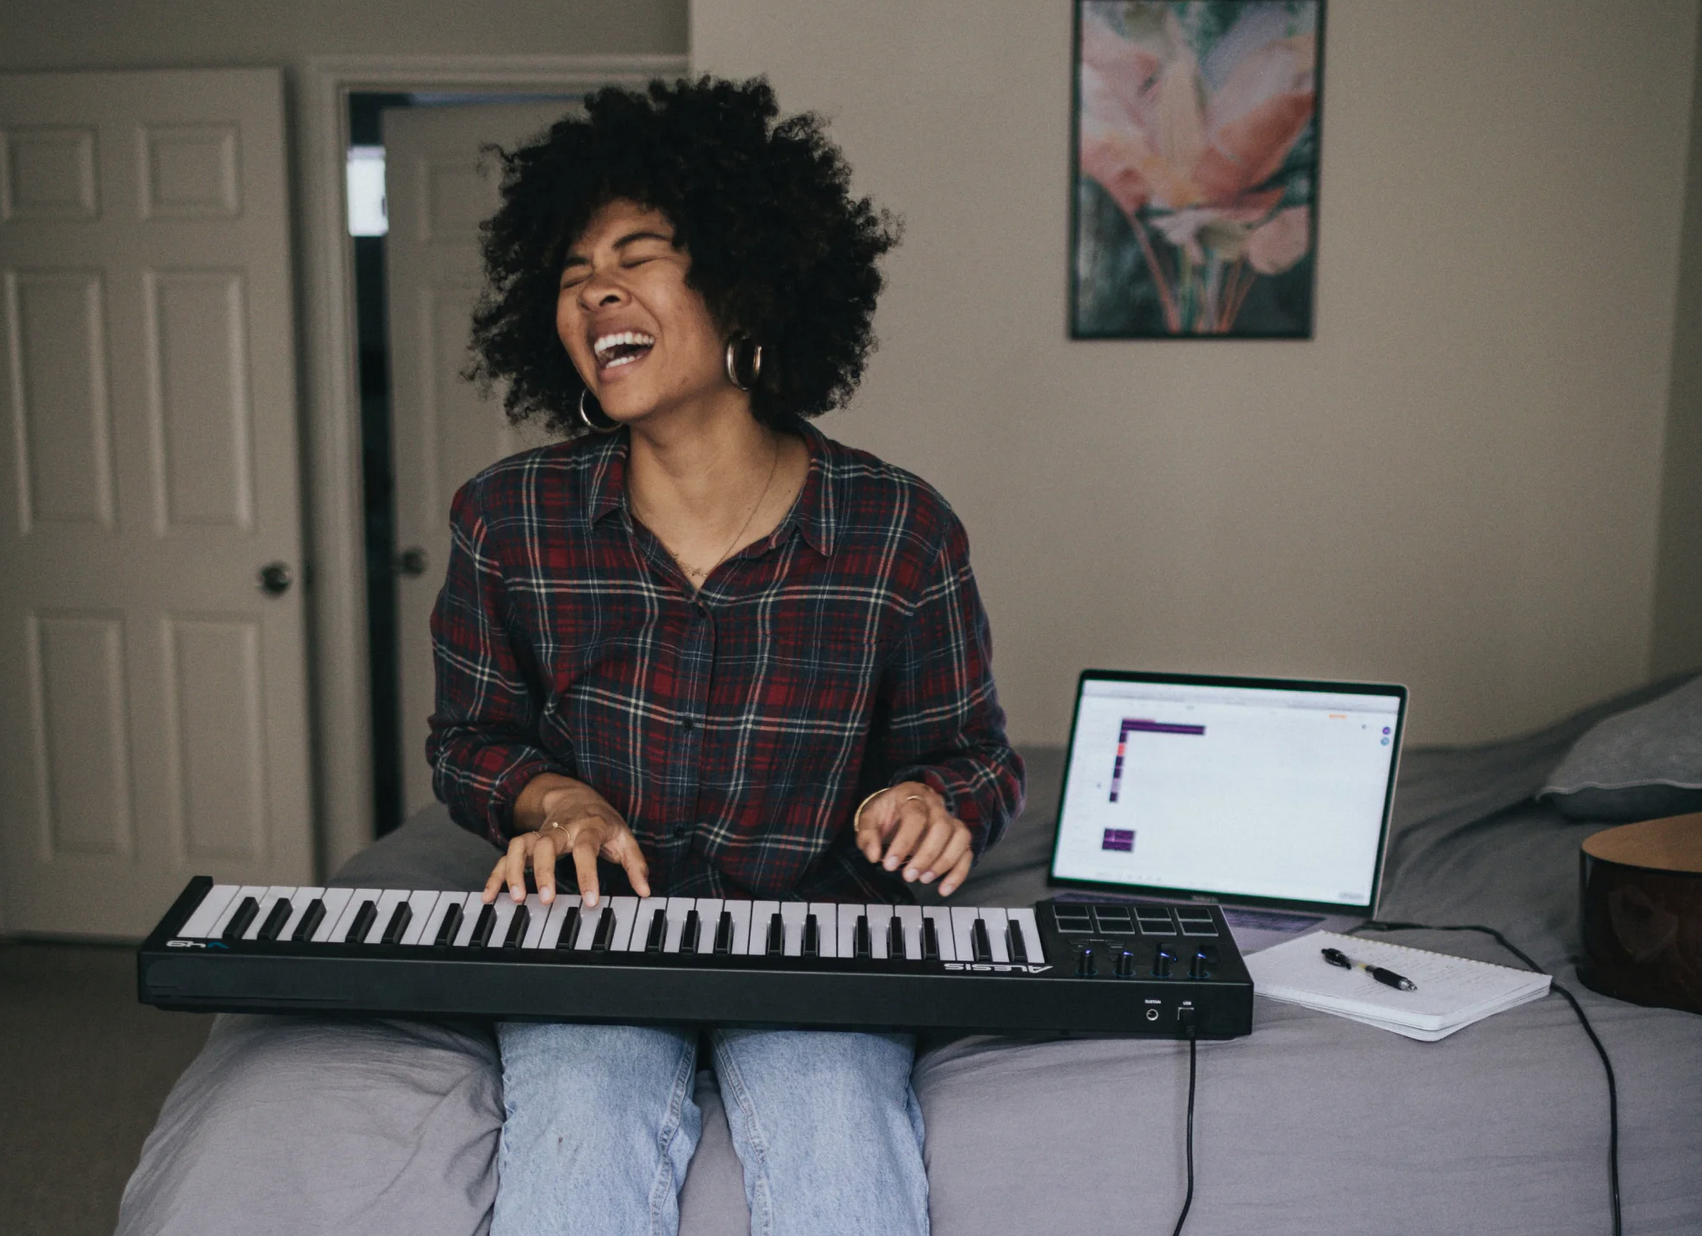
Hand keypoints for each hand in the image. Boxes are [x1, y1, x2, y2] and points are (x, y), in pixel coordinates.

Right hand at [483, 781, 649, 907]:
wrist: (575, 795)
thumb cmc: (601, 821)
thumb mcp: (623, 838)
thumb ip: (635, 864)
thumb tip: (645, 890)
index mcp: (587, 828)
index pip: (586, 849)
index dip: (587, 874)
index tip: (590, 901)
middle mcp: (560, 829)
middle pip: (546, 844)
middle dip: (544, 872)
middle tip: (546, 899)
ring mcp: (539, 835)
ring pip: (519, 846)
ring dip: (515, 871)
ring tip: (516, 898)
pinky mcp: (525, 843)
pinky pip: (506, 856)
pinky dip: (496, 875)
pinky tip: (490, 896)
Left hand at [854, 782, 972, 896]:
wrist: (897, 806)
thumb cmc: (885, 813)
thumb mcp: (868, 818)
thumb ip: (868, 836)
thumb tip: (874, 856)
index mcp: (912, 795)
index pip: (915, 816)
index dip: (904, 842)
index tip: (889, 865)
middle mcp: (936, 804)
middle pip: (941, 827)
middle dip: (926, 855)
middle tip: (908, 876)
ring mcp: (950, 819)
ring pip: (960, 837)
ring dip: (944, 862)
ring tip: (924, 879)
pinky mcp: (958, 836)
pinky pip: (966, 852)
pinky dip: (958, 872)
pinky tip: (944, 889)